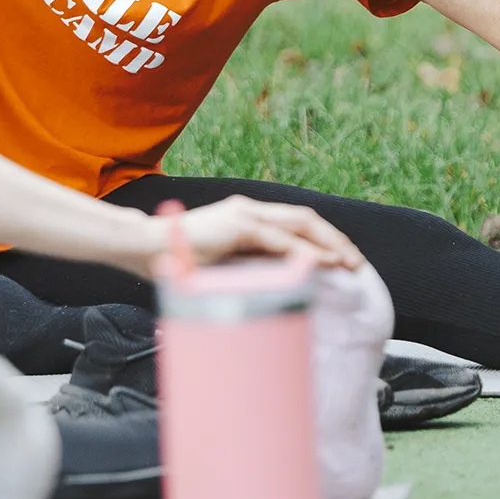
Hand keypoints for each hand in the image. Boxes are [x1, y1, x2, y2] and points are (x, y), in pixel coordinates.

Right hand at [154, 196, 364, 276]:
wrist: (143, 247)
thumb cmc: (174, 261)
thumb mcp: (218, 266)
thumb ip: (244, 269)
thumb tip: (271, 288)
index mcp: (245, 218)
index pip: (293, 223)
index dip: (321, 239)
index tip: (341, 259)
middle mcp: (248, 210)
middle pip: (305, 218)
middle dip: (334, 239)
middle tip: (355, 262)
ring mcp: (244, 215)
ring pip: (300, 224)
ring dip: (329, 243)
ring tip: (349, 262)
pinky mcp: (237, 226)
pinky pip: (281, 240)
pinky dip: (306, 251)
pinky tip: (324, 264)